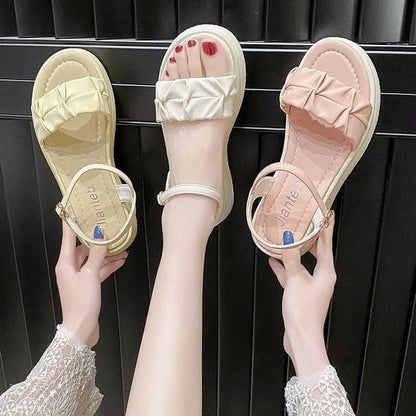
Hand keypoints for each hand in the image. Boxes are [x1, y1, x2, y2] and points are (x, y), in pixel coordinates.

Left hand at [56, 222, 127, 347]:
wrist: (81, 328)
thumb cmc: (81, 303)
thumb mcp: (91, 274)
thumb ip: (97, 254)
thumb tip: (100, 235)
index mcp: (65, 263)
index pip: (68, 238)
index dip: (71, 224)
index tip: (72, 211)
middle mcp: (70, 268)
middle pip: (83, 248)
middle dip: (97, 241)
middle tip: (109, 231)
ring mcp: (79, 278)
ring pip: (93, 260)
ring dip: (106, 255)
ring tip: (122, 248)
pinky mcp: (87, 286)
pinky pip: (98, 271)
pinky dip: (108, 266)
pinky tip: (120, 261)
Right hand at [269, 214, 335, 376]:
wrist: (301, 337)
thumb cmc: (303, 310)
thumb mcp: (295, 281)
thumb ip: (291, 259)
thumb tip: (288, 239)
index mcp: (326, 273)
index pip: (326, 245)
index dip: (324, 230)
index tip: (325, 216)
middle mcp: (321, 278)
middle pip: (316, 253)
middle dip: (309, 240)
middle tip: (302, 225)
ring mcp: (311, 287)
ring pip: (302, 265)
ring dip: (293, 254)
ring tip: (284, 241)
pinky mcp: (301, 294)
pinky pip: (293, 276)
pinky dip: (285, 269)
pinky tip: (274, 261)